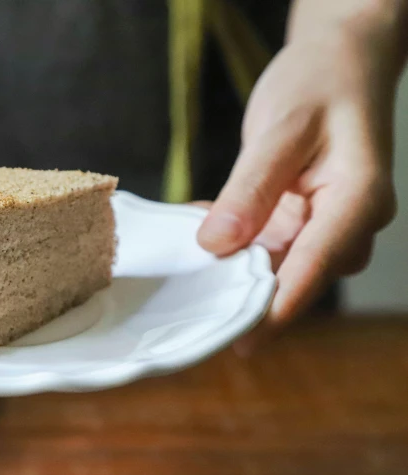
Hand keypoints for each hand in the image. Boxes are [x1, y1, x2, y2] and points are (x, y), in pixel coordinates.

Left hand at [197, 29, 399, 353]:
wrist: (337, 62)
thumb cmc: (319, 84)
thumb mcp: (280, 130)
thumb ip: (250, 189)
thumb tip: (217, 246)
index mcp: (358, 200)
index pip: (316, 266)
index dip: (277, 309)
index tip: (241, 341)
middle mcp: (348, 222)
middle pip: (297, 276)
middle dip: (247, 295)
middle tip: (192, 309)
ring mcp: (326, 223)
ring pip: (278, 265)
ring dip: (233, 267)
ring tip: (186, 264)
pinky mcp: (303, 218)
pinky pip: (266, 244)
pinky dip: (232, 241)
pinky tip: (198, 225)